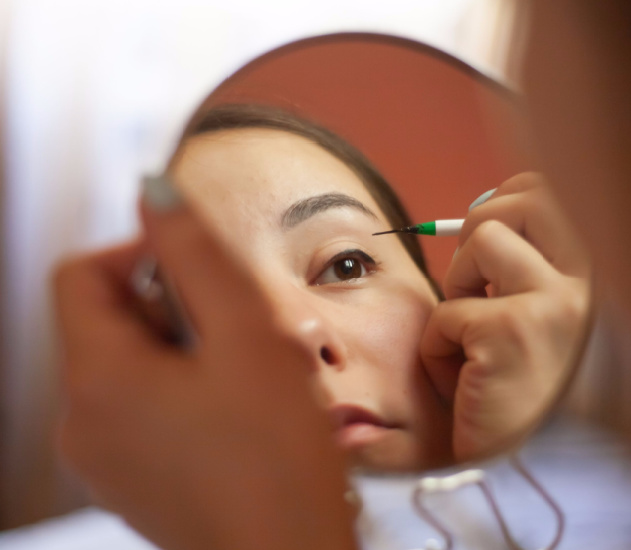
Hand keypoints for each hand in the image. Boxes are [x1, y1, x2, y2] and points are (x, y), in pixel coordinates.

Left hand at [53, 196, 355, 549]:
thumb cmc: (277, 455)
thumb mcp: (247, 334)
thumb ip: (196, 252)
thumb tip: (153, 188)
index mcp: (96, 380)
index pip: (79, 273)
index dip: (138, 251)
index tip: (199, 265)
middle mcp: (81, 423)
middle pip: (109, 322)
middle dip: (177, 308)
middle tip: (243, 329)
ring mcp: (106, 460)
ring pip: (133, 366)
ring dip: (190, 350)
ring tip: (252, 375)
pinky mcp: (136, 482)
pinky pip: (146, 409)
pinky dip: (188, 391)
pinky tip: (243, 413)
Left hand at [420, 172, 591, 461]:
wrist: (516, 462)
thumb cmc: (510, 385)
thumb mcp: (527, 312)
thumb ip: (517, 261)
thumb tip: (486, 206)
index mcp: (589, 276)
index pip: (547, 193)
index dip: (503, 205)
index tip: (484, 246)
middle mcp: (585, 284)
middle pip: (523, 197)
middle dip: (477, 230)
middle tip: (472, 286)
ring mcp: (554, 305)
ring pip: (483, 239)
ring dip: (459, 286)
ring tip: (469, 336)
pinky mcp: (512, 334)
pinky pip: (448, 311)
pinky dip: (438, 345)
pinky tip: (462, 378)